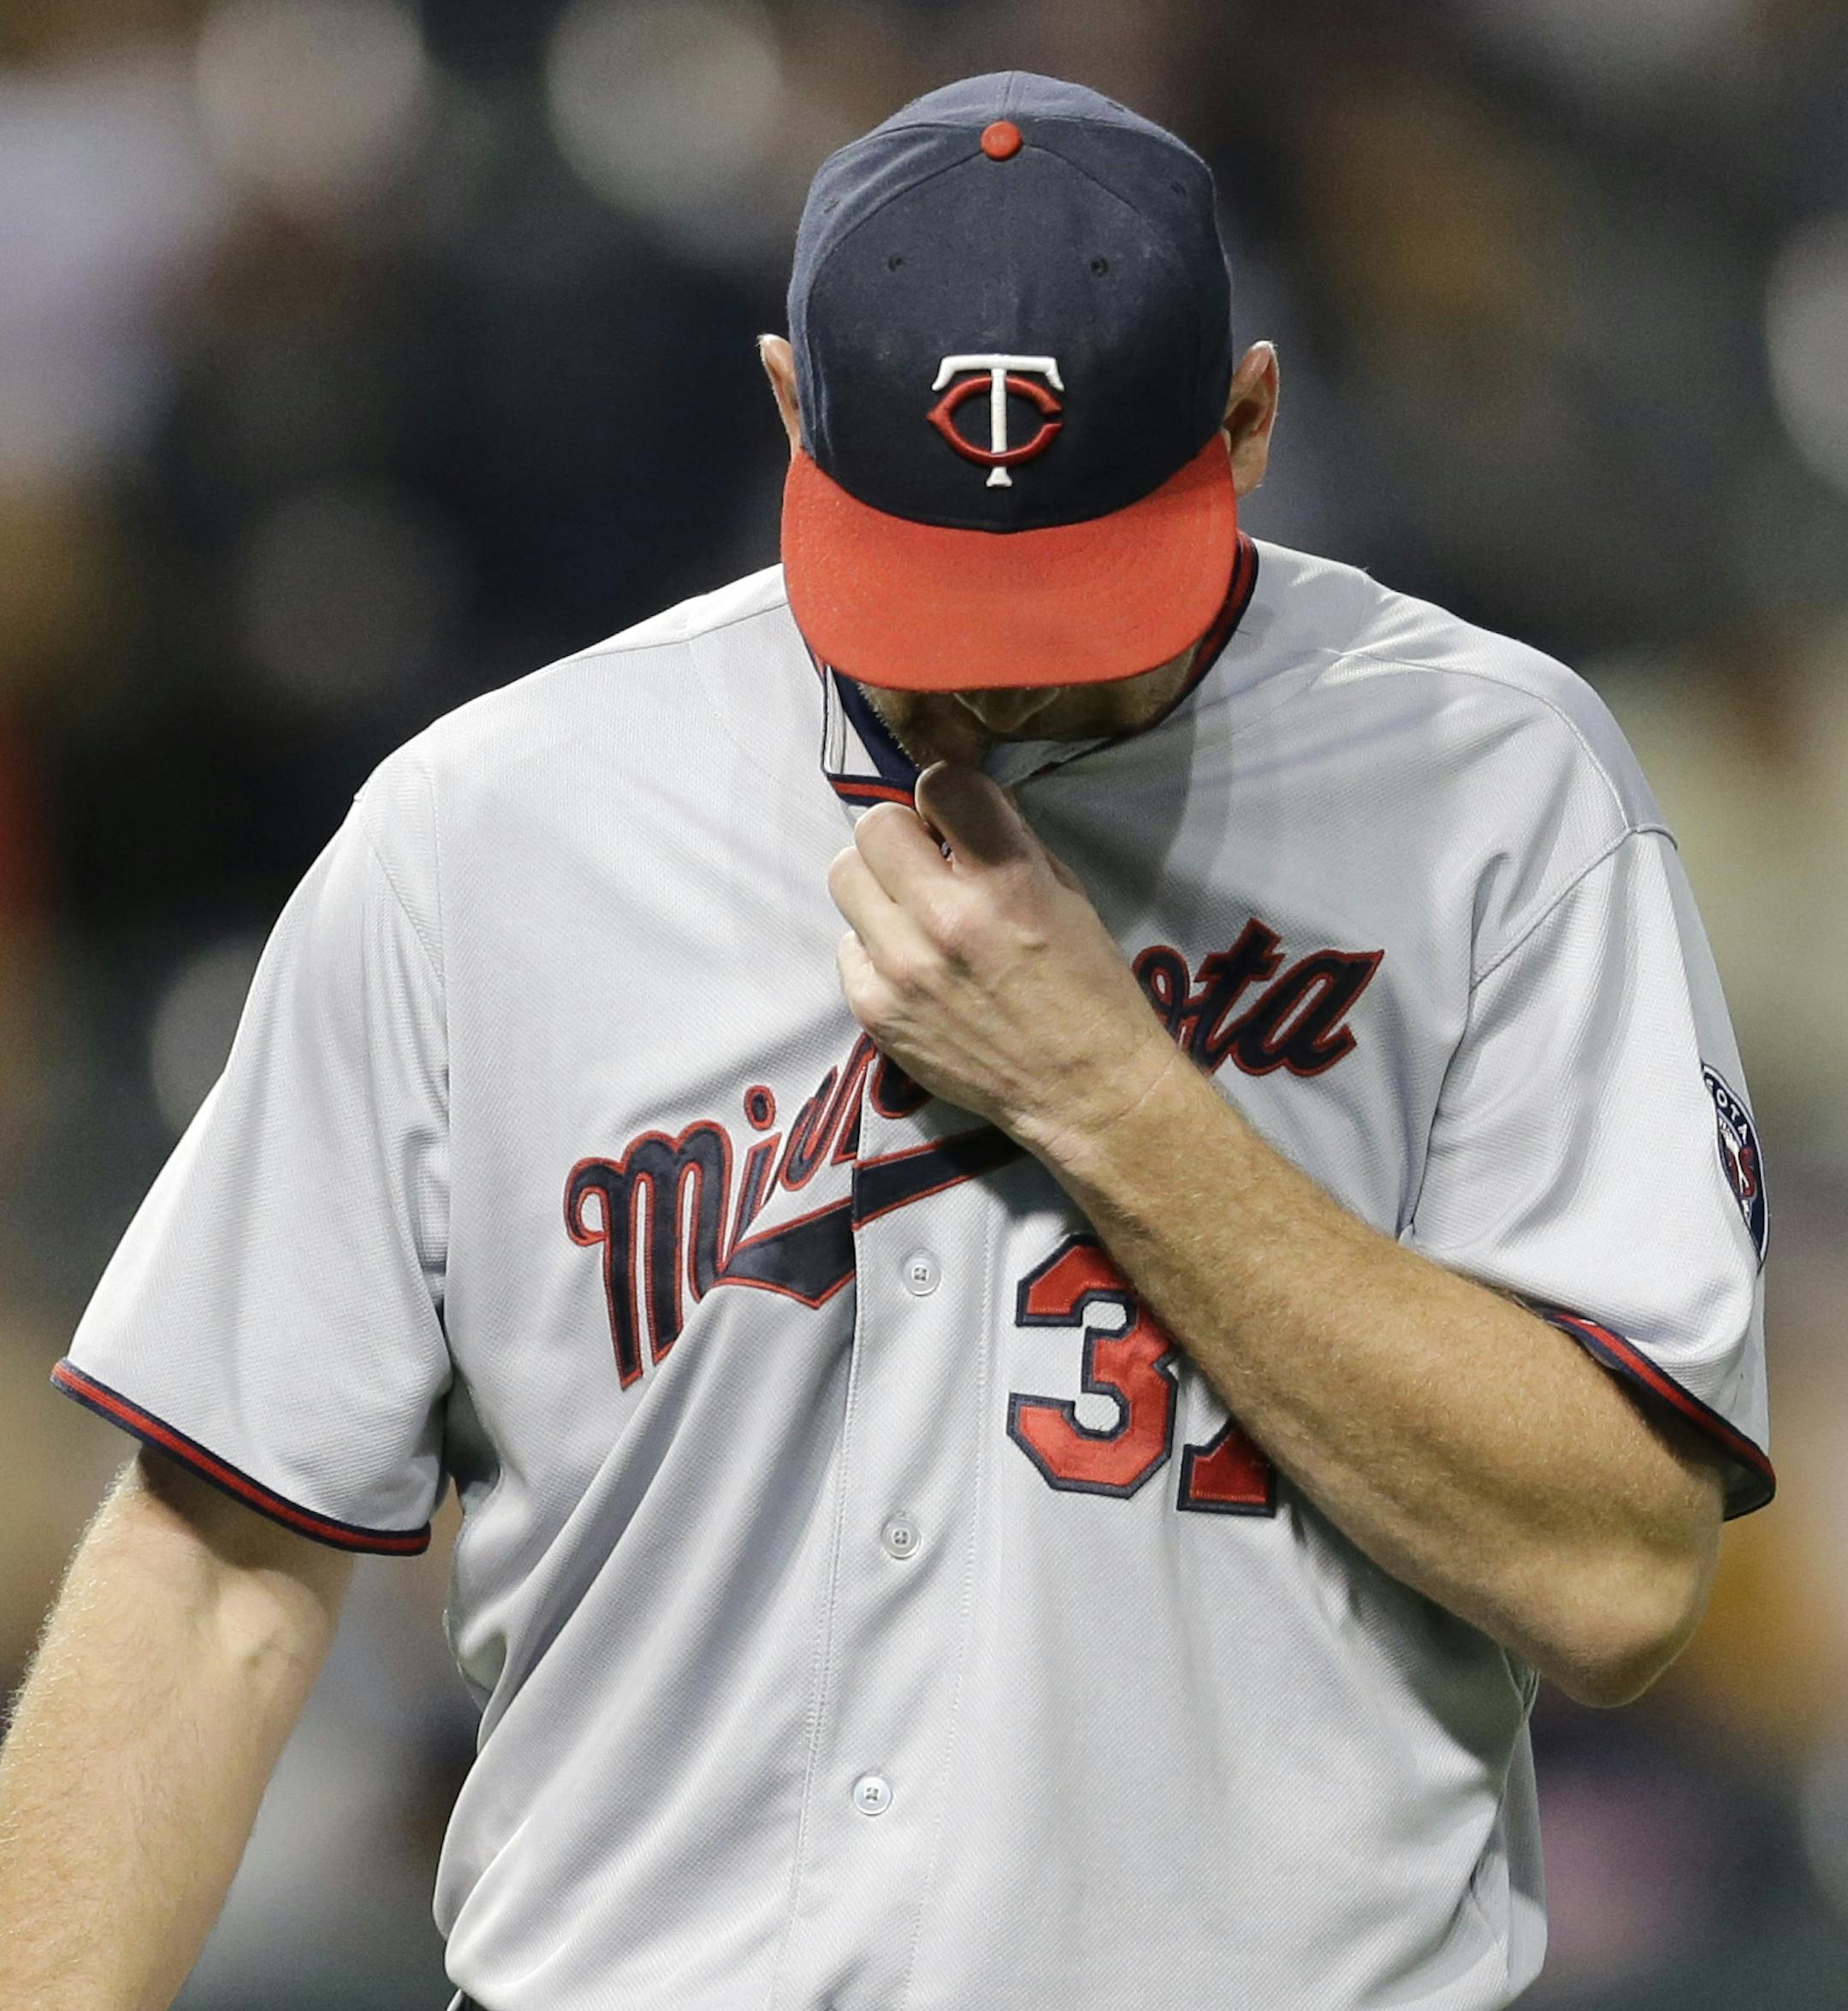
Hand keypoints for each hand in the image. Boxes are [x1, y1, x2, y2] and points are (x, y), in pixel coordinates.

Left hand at [827, 762, 1181, 1159]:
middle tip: (925, 865)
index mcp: (1006, 878)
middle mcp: (947, 917)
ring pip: (845, 876)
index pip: (939, 783)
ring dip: (877, 885)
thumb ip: (1007, 843)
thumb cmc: (1089, 989)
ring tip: (910, 912)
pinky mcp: (876, 1010)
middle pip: (875, 825)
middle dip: (902, 837)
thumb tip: (955, 810)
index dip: (945, 797)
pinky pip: (846, 947)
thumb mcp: (1066, 894)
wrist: (1084, 1090)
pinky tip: (910, 967)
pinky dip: (873, 948)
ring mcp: (903, 966)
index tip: (953, 822)